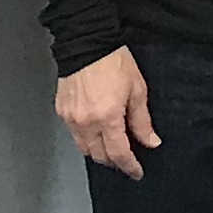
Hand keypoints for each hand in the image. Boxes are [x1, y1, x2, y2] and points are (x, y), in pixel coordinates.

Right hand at [56, 47, 159, 178]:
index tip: (136, 171)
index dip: (129, 166)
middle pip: (99, 156)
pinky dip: (86, 138)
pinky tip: (96, 131)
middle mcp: (86, 122)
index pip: (118, 154)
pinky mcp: (61, 110)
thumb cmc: (113, 61)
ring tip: (111, 147)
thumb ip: (142, 120)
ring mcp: (71, 117)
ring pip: (84, 148)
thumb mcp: (137, 89)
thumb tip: (150, 141)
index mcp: (107, 117)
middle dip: (114, 161)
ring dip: (98, 152)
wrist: (87, 41)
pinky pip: (74, 134)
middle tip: (126, 159)